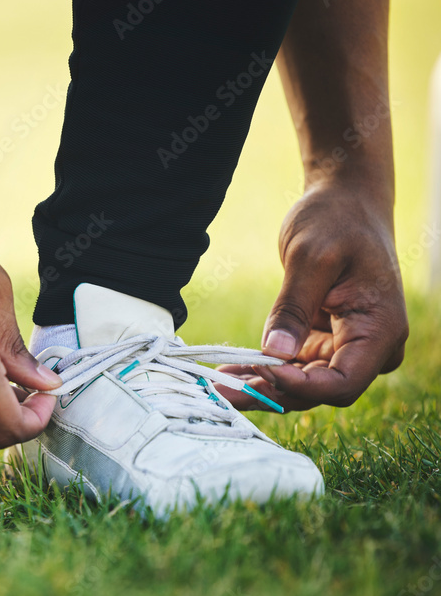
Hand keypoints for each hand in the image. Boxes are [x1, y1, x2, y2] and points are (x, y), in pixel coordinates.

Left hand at [218, 182, 407, 410]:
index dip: (300, 387)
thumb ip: (294, 307)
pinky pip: (294, 367)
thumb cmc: (337, 220)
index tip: (260, 370)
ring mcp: (345, 347)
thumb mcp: (312, 257)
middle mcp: (369, 348)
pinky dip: (263, 371)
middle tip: (220, 392)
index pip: (342, 383)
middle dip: (270, 393)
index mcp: (379, 330)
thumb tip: (275, 353)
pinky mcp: (322, 341)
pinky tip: (228, 372)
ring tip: (216, 386)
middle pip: (318, 392)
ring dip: (260, 386)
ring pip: (303, 384)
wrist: (346, 202)